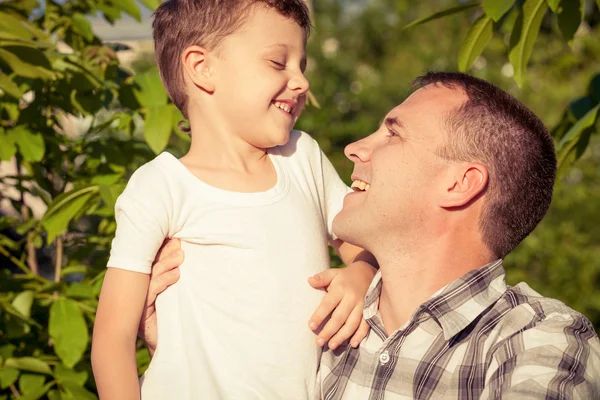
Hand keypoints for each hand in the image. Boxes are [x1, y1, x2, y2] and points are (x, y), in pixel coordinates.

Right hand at [138, 238, 182, 355]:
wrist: (171, 349)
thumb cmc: (175, 320)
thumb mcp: (177, 296)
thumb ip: (175, 278)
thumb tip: (185, 255)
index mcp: (145, 285)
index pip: (151, 262)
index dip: (161, 249)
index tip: (174, 237)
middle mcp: (138, 292)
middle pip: (149, 266)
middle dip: (164, 252)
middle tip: (178, 242)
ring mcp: (138, 302)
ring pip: (151, 277)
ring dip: (166, 264)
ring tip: (181, 255)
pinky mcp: (141, 314)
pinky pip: (152, 292)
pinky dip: (164, 281)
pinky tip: (176, 275)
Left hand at [308, 261, 375, 349]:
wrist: (367, 272)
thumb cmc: (345, 276)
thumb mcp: (333, 273)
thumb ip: (321, 278)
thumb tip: (309, 281)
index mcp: (340, 288)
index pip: (328, 304)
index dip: (319, 316)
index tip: (311, 326)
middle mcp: (352, 298)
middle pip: (339, 317)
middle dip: (329, 331)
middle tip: (319, 341)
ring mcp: (362, 306)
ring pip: (352, 324)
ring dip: (342, 336)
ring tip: (331, 345)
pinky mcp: (370, 311)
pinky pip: (365, 325)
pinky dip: (360, 335)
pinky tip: (352, 344)